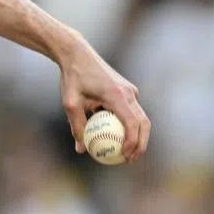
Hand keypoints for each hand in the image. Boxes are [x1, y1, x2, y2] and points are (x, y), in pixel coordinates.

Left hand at [57, 36, 150, 161]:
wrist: (77, 53)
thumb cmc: (72, 77)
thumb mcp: (70, 103)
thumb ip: (77, 126)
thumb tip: (81, 149)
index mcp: (117, 95)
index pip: (132, 123)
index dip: (132, 142)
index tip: (124, 156)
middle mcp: (128, 93)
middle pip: (143, 122)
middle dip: (141, 143)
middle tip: (130, 159)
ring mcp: (129, 90)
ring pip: (140, 117)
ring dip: (137, 135)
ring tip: (127, 153)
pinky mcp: (126, 90)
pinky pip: (130, 110)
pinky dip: (128, 124)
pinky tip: (117, 136)